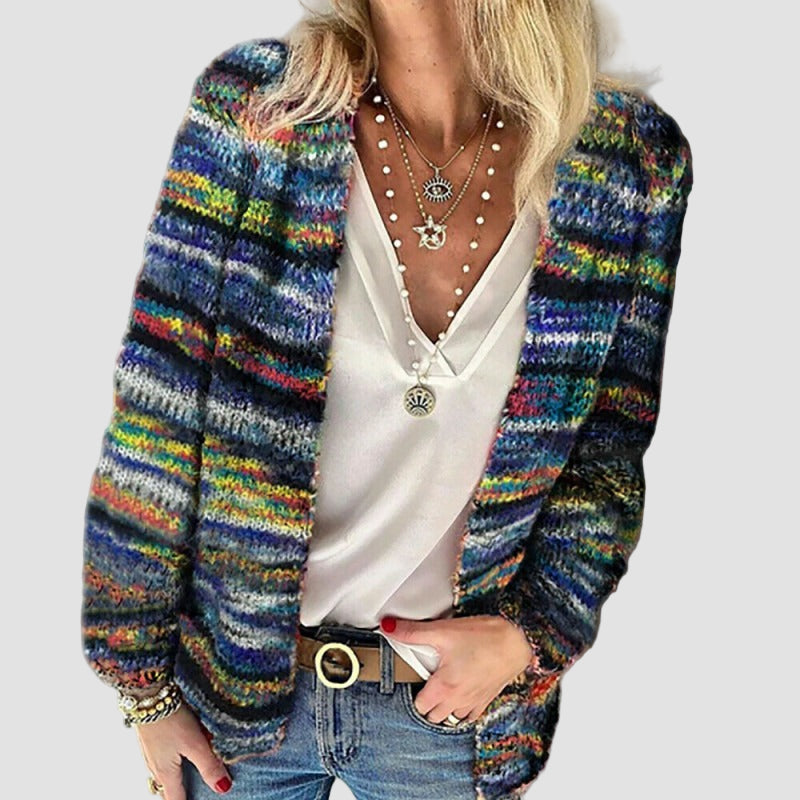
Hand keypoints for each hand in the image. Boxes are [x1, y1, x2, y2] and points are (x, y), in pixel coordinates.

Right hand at [134, 702, 232, 798]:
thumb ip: (209, 766)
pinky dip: (173, 761)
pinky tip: (183, 749)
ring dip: (177, 776)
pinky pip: (163, 757)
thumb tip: (223, 788)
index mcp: (165, 772)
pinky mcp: (152, 738)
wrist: (148, 694)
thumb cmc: (170, 718)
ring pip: (165, 772)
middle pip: (168, 788)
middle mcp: (154, 766)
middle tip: (196, 791)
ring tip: (192, 774)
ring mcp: (151, 752)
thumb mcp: (195, 743)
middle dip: (181, 793)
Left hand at [381, 614, 535, 724]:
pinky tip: (460, 693)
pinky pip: (470, 715)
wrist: (519, 640)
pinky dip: (462, 709)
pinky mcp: (487, 698)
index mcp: (444, 688)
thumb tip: (388, 627)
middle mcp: (459, 701)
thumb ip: (412, 632)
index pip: (419, 706)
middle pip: (434, 716)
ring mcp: (474, 702)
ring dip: (443, 708)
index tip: (410, 681)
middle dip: (426, 704)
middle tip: (423, 683)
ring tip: (439, 689)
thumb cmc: (485, 637)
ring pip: (452, 718)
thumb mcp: (443, 631)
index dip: (412, 694)